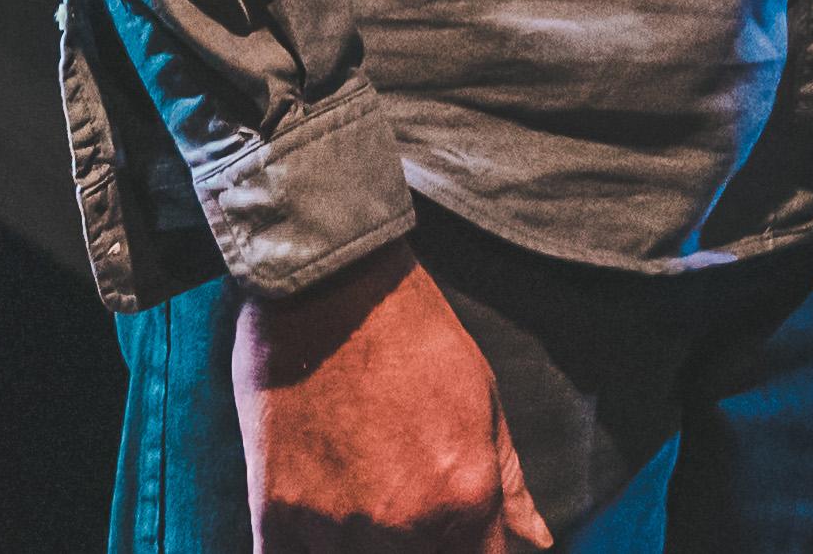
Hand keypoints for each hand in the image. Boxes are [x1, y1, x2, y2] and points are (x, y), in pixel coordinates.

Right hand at [231, 249, 546, 551]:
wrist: (328, 285)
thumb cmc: (414, 334)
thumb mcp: (483, 396)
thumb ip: (509, 480)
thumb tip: (537, 541)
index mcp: (464, 496)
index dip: (479, 553)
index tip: (462, 534)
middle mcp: (403, 525)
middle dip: (424, 546)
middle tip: (404, 493)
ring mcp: (334, 526)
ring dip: (365, 547)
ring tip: (364, 493)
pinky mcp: (275, 515)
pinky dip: (308, 551)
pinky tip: (321, 521)